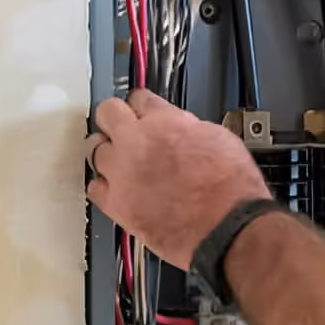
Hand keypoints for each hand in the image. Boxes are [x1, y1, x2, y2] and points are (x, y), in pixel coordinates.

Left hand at [85, 91, 270, 269]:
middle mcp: (136, 142)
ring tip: (119, 158)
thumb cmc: (230, 188)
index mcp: (164, 122)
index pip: (140, 98)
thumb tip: (180, 128)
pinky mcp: (114, 204)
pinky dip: (104, 185)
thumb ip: (189, 128)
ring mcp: (121, 173)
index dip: (144, 103)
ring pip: (94, 148)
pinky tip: (116, 187)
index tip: (143, 108)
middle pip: (107, 112)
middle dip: (116, 116)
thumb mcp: (219, 139)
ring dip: (107, 150)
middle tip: (124, 126)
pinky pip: (94, 186)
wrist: (226, 226)